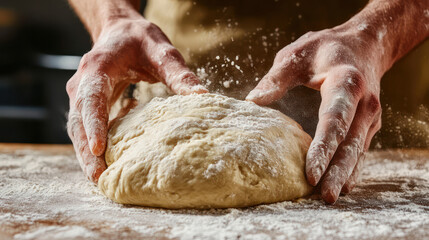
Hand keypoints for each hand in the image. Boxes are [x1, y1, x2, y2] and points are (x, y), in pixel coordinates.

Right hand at [66, 18, 206, 182]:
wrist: (119, 32)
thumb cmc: (138, 39)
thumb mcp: (161, 50)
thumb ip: (179, 73)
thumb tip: (202, 96)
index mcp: (97, 68)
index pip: (91, 98)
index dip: (94, 124)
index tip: (98, 149)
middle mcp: (82, 84)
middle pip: (78, 122)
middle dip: (86, 152)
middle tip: (99, 178)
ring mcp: (81, 97)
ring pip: (77, 130)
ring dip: (87, 156)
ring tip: (101, 180)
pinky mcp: (88, 106)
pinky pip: (86, 130)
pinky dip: (94, 148)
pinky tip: (108, 163)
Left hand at [246, 26, 382, 202]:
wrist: (366, 44)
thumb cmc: (326, 49)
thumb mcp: (298, 54)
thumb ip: (276, 78)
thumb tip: (251, 101)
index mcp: (346, 83)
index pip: (334, 121)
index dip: (322, 148)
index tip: (310, 173)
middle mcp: (364, 103)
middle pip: (350, 143)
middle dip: (336, 171)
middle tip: (323, 196)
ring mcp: (369, 116)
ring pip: (358, 151)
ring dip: (344, 175)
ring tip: (329, 197)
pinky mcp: (368, 124)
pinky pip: (360, 149)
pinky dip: (351, 168)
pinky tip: (342, 185)